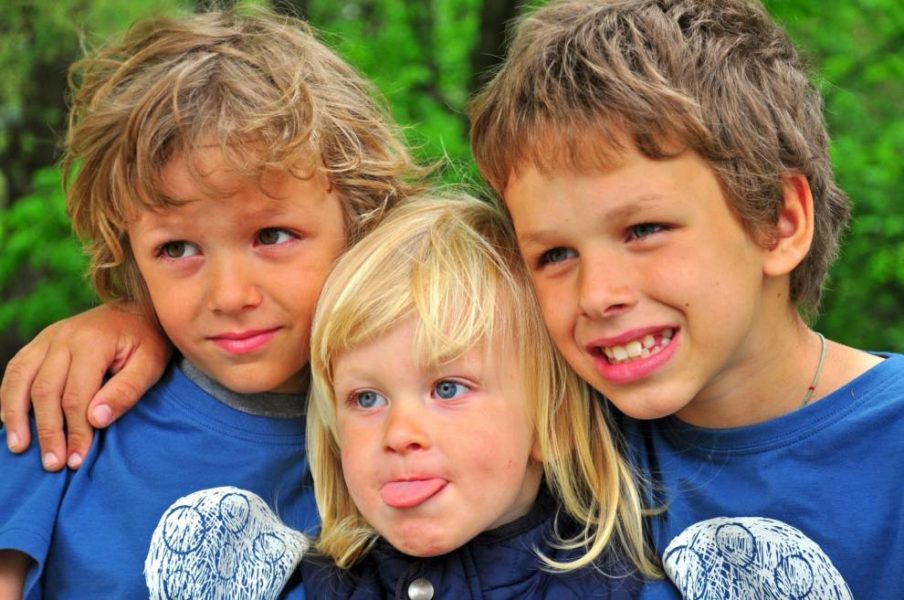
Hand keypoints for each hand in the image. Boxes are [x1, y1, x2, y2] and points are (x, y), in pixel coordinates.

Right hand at [0, 303, 171, 470]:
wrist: (141, 309)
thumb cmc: (149, 341)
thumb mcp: (151, 364)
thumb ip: (126, 391)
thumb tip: (96, 420)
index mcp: (92, 342)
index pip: (75, 396)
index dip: (74, 431)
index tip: (76, 459)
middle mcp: (64, 337)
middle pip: (45, 391)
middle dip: (48, 431)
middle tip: (53, 464)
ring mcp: (49, 336)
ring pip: (20, 378)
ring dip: (16, 415)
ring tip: (20, 447)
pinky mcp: (41, 340)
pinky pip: (16, 368)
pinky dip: (8, 395)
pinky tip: (10, 420)